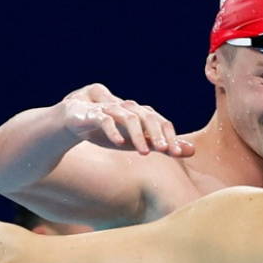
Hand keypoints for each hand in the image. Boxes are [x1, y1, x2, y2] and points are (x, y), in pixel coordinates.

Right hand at [61, 83, 193, 156]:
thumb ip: (162, 145)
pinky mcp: (90, 113)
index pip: (160, 121)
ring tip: (145, 153)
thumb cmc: (108, 132)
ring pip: (128, 117)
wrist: (71, 124)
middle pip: (147, 116)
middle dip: (157, 133)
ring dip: (137, 135)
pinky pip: (103, 119)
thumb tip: (191, 151)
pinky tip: (118, 143)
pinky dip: (112, 130)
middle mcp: (126, 107)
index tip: (178, 154)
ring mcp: (108, 108)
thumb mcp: (136, 141)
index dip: (170, 136)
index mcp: (139, 113)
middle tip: (165, 151)